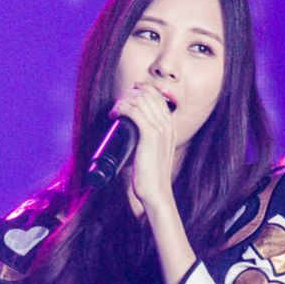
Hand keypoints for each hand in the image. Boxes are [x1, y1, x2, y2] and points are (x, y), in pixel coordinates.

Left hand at [113, 82, 178, 219]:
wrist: (156, 192)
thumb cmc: (150, 177)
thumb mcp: (152, 155)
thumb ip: (146, 144)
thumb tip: (130, 140)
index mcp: (170, 128)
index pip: (158, 98)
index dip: (142, 91)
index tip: (127, 94)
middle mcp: (167, 126)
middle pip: (149, 95)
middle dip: (130, 93)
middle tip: (117, 102)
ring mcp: (160, 130)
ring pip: (140, 101)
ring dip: (124, 100)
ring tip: (114, 109)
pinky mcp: (150, 135)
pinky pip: (134, 111)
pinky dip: (122, 108)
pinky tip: (115, 114)